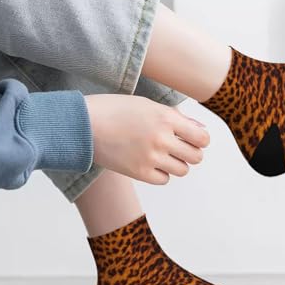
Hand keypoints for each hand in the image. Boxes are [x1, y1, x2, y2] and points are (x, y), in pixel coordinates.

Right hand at [84, 94, 208, 183]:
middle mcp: (161, 138)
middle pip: (196, 157)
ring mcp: (150, 157)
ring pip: (182, 170)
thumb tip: (202, 130)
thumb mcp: (148, 105)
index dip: (201, 139)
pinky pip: (164, 179)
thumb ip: (178, 118)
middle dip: (191, 153)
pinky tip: (150, 162)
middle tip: (180, 148)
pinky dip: (161, 173)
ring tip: (163, 154)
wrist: (82, 124)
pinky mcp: (138, 173)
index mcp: (166, 118)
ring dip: (177, 163)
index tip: (194, 139)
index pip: (202, 137)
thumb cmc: (115, 110)